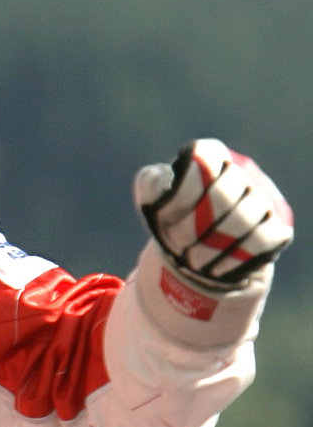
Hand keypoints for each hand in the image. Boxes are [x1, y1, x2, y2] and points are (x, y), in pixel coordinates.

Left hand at [135, 140, 292, 291]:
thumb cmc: (172, 218)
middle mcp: (241, 174)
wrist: (196, 250)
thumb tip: (166, 183)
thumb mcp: (153, 199)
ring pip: (243, 218)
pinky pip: (261, 240)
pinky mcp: (275, 229)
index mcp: (210, 159)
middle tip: (175, 242)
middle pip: (223, 193)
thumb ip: (152, 184)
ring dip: (209, 245)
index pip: (205, 159)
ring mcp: (262, 201)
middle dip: (192, 225)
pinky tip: (214, 268)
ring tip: (190, 259)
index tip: (163, 215)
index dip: (182, 191)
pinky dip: (232, 258)